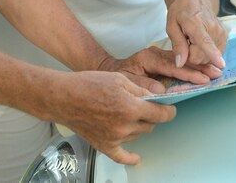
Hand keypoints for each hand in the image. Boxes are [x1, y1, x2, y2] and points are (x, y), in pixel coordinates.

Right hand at [55, 70, 175, 164]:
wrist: (64, 97)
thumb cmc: (89, 84)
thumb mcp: (119, 78)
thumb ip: (140, 89)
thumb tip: (157, 96)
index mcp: (130, 107)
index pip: (160, 114)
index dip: (169, 111)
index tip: (171, 109)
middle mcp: (125, 126)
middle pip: (150, 125)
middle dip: (152, 115)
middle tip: (146, 106)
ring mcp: (115, 138)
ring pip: (138, 135)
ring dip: (139, 126)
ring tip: (128, 114)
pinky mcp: (104, 146)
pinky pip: (122, 156)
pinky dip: (131, 158)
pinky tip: (138, 158)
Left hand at [97, 46, 221, 91]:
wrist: (110, 69)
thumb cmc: (118, 77)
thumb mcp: (126, 81)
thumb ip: (142, 85)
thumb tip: (159, 90)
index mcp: (148, 58)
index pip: (172, 66)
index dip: (188, 73)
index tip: (203, 79)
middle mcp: (155, 54)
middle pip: (181, 60)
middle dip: (200, 66)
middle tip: (217, 72)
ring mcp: (160, 56)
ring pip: (183, 59)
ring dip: (199, 65)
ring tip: (216, 70)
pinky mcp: (163, 59)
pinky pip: (180, 62)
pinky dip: (193, 65)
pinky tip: (205, 70)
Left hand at [166, 0, 227, 69]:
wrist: (195, 0)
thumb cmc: (180, 12)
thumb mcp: (171, 26)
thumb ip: (177, 44)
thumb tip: (180, 64)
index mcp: (196, 23)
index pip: (205, 41)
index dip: (212, 53)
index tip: (221, 64)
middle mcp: (213, 28)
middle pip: (202, 57)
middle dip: (191, 55)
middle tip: (186, 41)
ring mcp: (221, 33)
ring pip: (208, 58)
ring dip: (198, 54)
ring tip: (193, 40)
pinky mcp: (225, 37)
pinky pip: (214, 56)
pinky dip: (206, 53)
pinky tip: (200, 42)